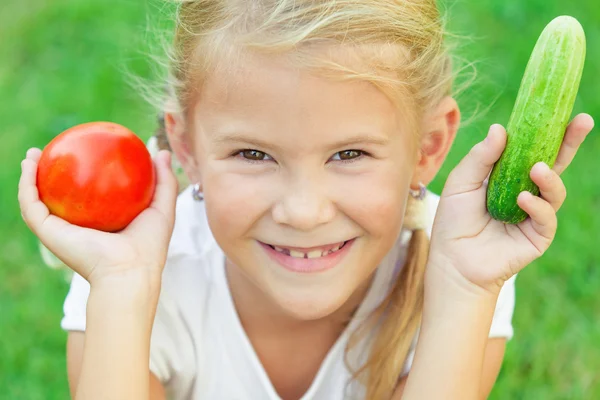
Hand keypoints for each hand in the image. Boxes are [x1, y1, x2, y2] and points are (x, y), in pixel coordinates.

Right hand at [18, 148, 177, 286]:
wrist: (129, 271)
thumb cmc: (149, 246)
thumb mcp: (162, 208)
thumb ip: (164, 181)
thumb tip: (162, 152)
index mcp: (101, 226)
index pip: (89, 198)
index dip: (84, 176)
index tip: (85, 151)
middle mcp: (78, 228)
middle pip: (59, 198)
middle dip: (51, 176)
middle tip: (53, 150)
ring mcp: (60, 231)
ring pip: (37, 200)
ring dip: (30, 175)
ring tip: (33, 153)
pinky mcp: (48, 232)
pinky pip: (31, 204)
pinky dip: (26, 184)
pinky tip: (29, 164)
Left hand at [429, 114, 594, 294]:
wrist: (452, 261)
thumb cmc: (453, 221)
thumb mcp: (461, 182)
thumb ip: (481, 158)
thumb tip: (501, 128)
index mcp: (507, 176)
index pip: (531, 149)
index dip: (546, 131)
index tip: (558, 109)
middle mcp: (525, 192)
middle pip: (554, 163)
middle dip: (570, 142)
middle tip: (583, 121)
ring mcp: (533, 214)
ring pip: (555, 190)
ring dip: (549, 177)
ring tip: (536, 169)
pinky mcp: (537, 236)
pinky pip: (546, 217)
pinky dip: (537, 206)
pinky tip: (522, 200)